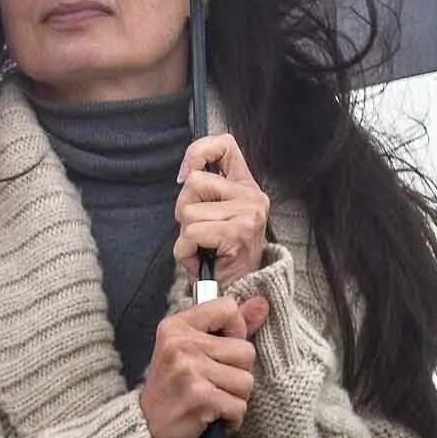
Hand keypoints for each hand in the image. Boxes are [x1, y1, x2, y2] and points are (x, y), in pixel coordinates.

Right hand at [140, 296, 271, 437]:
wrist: (145, 433)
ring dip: (234, 399)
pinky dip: (231, 419)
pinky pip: (239, 406)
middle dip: (236, 374)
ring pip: (246, 381)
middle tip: (210, 386)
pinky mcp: (200, 397)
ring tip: (211, 403)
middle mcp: (180, 344)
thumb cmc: (173, 392)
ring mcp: (189, 370)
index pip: (228, 308)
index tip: (219, 352)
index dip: (235, 333)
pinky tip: (211, 418)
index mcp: (176, 326)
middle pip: (245, 351)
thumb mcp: (191, 351)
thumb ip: (228, 328)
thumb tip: (263, 303)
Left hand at [174, 132, 269, 288]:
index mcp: (246, 186)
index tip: (185, 175)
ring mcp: (248, 214)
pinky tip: (200, 260)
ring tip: (202, 249)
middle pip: (194, 182)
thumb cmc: (219, 255)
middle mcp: (252, 196)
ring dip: (185, 235)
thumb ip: (203, 192)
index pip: (225, 144)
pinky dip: (185, 252)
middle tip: (199, 233)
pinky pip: (191, 234)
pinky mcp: (238, 234)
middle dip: (184, 209)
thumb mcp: (213, 215)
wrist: (237, 292)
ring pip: (188, 211)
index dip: (198, 152)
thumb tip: (185, 174)